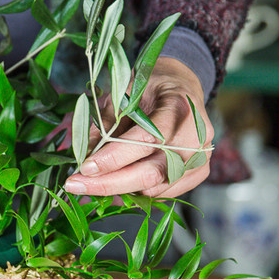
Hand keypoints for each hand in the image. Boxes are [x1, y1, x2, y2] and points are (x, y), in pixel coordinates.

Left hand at [63, 57, 213, 197]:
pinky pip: (163, 192)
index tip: (84, 167)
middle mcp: (197, 135)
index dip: (115, 157)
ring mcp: (202, 156)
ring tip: (90, 183)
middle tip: (76, 185)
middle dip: (110, 182)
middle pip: (153, 172)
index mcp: (180, 105)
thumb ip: (106, 122)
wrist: (181, 86)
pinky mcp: (199, 172)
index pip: (148, 140)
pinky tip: (113, 183)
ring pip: (156, 187)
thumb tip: (83, 155)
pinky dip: (136, 192)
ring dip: (119, 189)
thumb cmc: (149, 87)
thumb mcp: (123, 92)